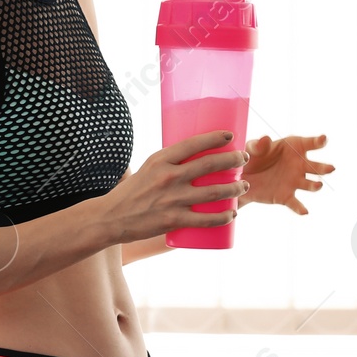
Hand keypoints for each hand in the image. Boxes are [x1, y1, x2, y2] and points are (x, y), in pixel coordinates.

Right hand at [101, 130, 248, 243]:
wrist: (112, 217)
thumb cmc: (132, 191)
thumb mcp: (148, 167)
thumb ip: (169, 162)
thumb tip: (194, 156)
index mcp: (161, 159)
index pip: (193, 143)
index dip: (215, 138)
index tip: (231, 136)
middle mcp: (169, 177)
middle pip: (209, 164)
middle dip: (232, 160)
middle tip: (243, 159)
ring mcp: (173, 199)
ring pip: (214, 192)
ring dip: (234, 188)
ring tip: (244, 186)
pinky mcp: (173, 220)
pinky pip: (205, 219)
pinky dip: (223, 217)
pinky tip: (232, 214)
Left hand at [241, 134, 333, 215]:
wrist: (244, 178)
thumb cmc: (253, 157)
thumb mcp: (252, 149)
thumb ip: (258, 145)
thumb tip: (265, 139)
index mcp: (294, 148)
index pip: (310, 144)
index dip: (318, 141)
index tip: (324, 140)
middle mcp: (299, 165)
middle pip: (315, 167)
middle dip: (324, 168)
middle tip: (330, 168)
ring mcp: (295, 181)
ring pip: (309, 184)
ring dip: (314, 185)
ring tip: (318, 185)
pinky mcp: (286, 196)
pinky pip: (295, 203)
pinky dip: (299, 208)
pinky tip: (304, 211)